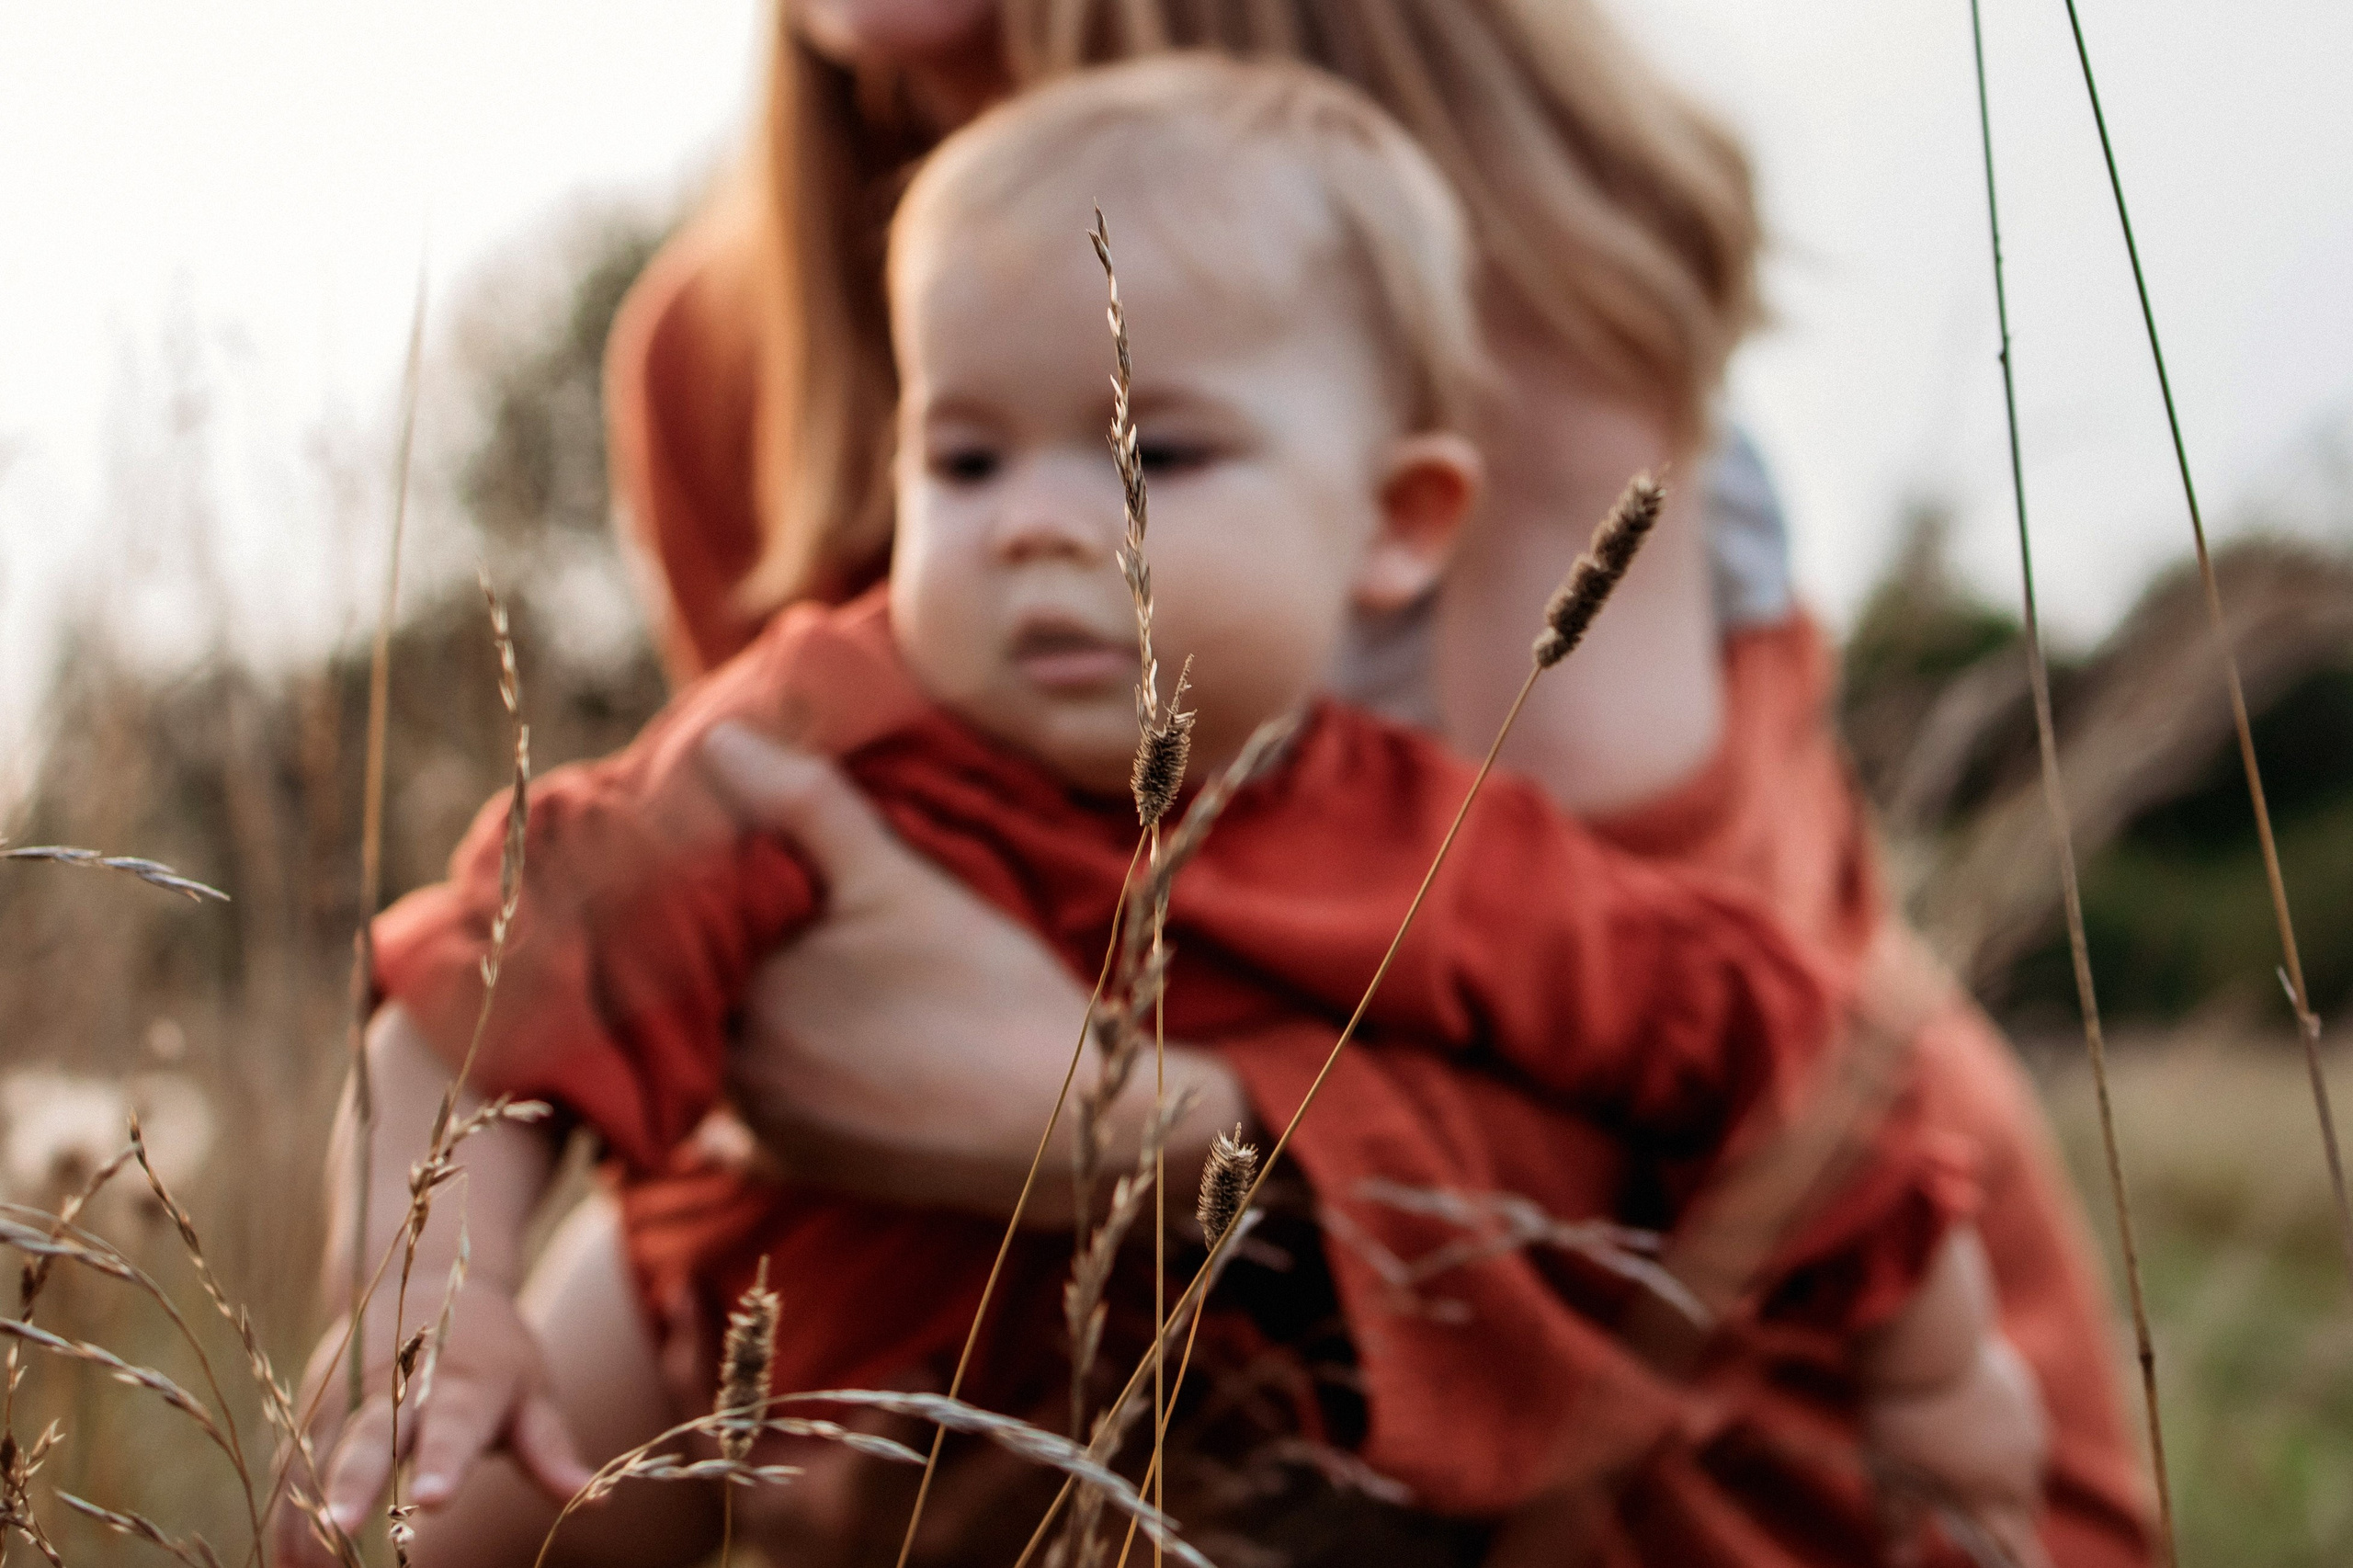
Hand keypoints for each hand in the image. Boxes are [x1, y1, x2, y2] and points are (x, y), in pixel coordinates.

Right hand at [271, 1281, 593, 1565]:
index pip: (455, 1425)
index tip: (432, 1500)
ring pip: (319, 1452)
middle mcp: (398, 1384)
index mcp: (463, 1382)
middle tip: (340, 1529)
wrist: (429, 1283)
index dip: (443, 1461)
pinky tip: (280, 1558)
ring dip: (306, 1510)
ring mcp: (349, 1392)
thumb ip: (551, 1451)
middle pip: (372, 1435)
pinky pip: (291, 1462)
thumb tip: (595, 1502)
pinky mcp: (313, 1407)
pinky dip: (283, 1509)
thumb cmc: (495, 1356)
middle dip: (353, 1483)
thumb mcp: (532, 1393)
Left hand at [698, 722, 1245, 1218]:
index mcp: (749, 989)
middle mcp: (738, 1069)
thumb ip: (805, 805)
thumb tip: (713, 739)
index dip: (712, 896)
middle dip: (725, 960)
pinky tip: (793, 1069)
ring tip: (800, 984)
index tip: (749, 870)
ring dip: (740, 1023)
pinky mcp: (805, 1169)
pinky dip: (755, 1097)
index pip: (688, 931)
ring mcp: (769, 1128)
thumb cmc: (988, 991)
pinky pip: (743, 1134)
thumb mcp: (899, 880)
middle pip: (704, 996)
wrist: (1063, 1120)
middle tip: (781, 922)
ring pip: (723, 1057)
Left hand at [1866, 1335, 2050, 1567]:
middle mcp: (2021, 1468)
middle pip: (2027, 1509)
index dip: (2015, 1558)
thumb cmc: (1905, 1416)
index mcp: (1992, 1497)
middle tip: (1989, 1520)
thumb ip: (1897, 1520)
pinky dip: (2008, 1430)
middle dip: (2011, 1519)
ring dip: (2010, 1473)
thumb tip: (1897, 1558)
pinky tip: (1981, 1417)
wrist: (1928, 1343)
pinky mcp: (2025, 1392)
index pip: (2018, 1546)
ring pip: (2029, 1465)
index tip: (2015, 1560)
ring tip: (1981, 1467)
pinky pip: (2026, 1423)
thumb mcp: (1889, 1475)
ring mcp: (2029, 1428)